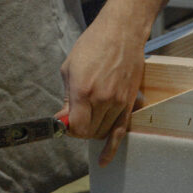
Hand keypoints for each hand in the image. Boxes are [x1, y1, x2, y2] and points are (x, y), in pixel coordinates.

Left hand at [56, 6, 145, 166]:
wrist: (122, 33)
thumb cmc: (93, 45)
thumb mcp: (70, 68)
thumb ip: (67, 97)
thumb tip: (63, 118)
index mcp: (83, 90)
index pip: (75, 128)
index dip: (67, 129)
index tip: (64, 123)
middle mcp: (102, 100)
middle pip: (88, 133)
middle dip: (78, 130)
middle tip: (74, 118)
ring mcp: (118, 103)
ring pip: (102, 133)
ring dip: (92, 130)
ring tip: (88, 117)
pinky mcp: (130, 103)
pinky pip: (120, 132)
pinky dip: (111, 148)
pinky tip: (104, 159)